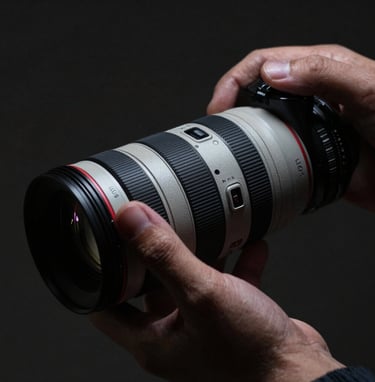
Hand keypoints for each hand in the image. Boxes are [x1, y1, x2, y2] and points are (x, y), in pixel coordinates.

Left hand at [91, 201, 342, 381]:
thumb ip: (165, 255)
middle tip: (154, 228)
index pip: (107, 306)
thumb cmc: (251, 353)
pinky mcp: (231, 318)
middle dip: (153, 257)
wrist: (300, 374)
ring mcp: (202, 326)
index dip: (102, 276)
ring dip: (198, 256)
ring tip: (203, 229)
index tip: (105, 244)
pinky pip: (227, 284)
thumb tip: (131, 219)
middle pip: (149, 288)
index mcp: (153, 339)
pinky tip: (249, 244)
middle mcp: (174, 334)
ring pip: (190, 282)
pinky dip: (236, 263)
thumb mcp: (202, 294)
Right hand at [207, 44, 374, 211]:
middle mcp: (308, 97)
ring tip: (226, 148)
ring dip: (240, 134)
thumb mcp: (368, 88)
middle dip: (230, 106)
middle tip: (216, 129)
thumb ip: (323, 74)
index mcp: (317, 71)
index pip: (262, 64)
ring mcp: (305, 127)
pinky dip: (257, 160)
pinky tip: (253, 166)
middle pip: (255, 94)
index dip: (234, 81)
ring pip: (261, 126)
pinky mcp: (307, 154)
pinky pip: (273, 154)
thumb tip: (273, 71)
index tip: (219, 105)